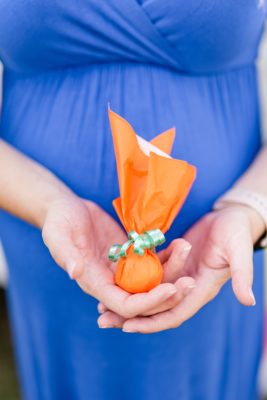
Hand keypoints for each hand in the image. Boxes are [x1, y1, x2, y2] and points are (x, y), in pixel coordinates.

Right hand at [42, 194, 192, 318]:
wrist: (67, 208)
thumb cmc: (58, 221)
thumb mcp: (57, 235)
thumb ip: (65, 254)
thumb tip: (75, 272)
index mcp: (94, 282)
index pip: (125, 305)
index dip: (148, 302)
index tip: (170, 289)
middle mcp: (111, 279)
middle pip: (144, 298)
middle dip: (168, 294)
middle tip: (192, 283)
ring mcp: (123, 267)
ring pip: (152, 279)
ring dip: (173, 272)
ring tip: (188, 252)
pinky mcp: (130, 252)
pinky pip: (152, 260)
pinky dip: (167, 255)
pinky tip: (180, 244)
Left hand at [98, 205, 264, 331]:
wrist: (232, 217)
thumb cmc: (236, 232)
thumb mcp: (238, 251)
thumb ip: (242, 274)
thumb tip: (249, 301)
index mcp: (201, 290)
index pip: (174, 314)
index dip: (152, 322)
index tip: (127, 327)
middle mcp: (187, 288)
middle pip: (156, 309)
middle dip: (130, 316)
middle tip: (103, 319)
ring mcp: (178, 276)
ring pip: (148, 294)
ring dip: (126, 300)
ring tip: (100, 304)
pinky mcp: (171, 264)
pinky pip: (149, 276)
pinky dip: (132, 281)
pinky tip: (113, 279)